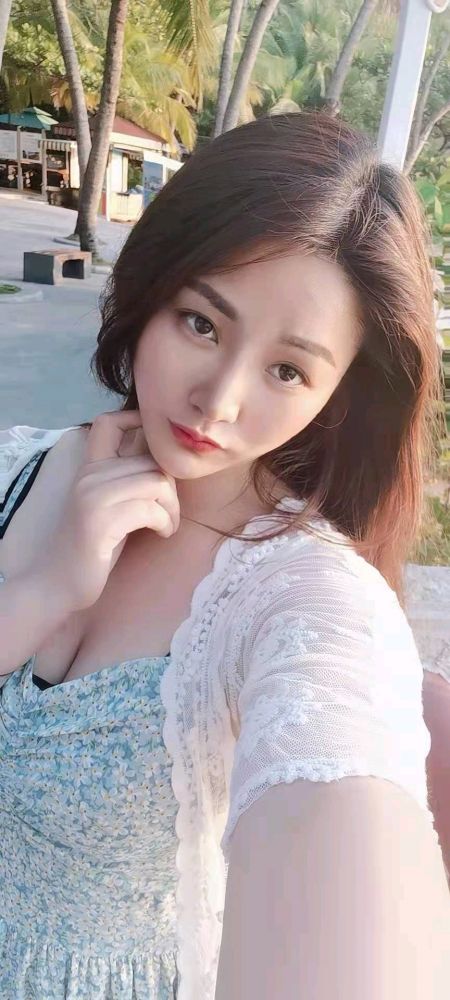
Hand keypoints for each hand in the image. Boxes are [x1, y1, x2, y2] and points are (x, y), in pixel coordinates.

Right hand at [34, 409, 179, 612]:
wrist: (58, 585)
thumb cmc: (93, 549)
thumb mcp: (110, 507)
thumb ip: (127, 483)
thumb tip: (166, 466)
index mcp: (89, 469)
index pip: (108, 423)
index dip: (136, 421)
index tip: (159, 449)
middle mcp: (89, 476)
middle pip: (151, 460)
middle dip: (171, 489)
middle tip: (169, 514)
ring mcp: (92, 497)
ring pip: (156, 481)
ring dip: (172, 507)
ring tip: (167, 526)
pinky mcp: (100, 521)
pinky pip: (150, 508)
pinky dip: (165, 522)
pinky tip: (161, 534)